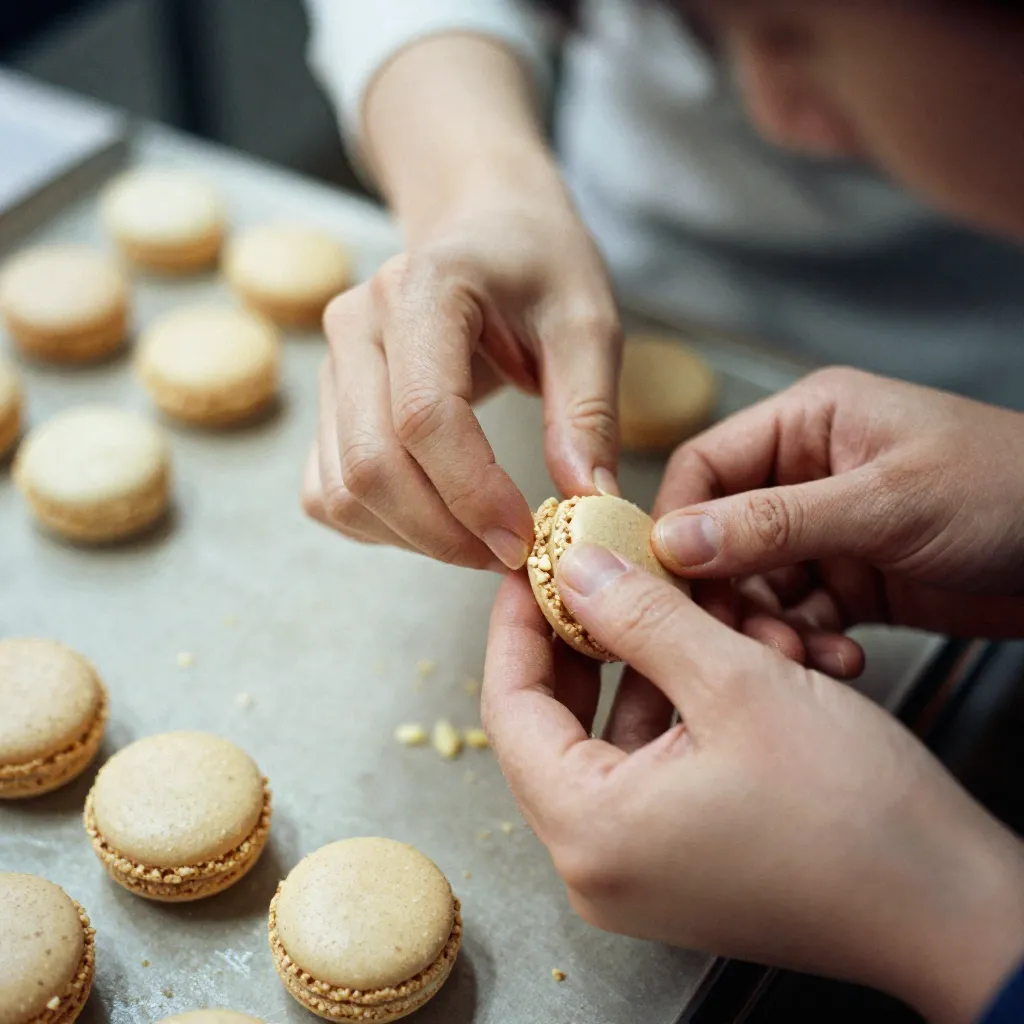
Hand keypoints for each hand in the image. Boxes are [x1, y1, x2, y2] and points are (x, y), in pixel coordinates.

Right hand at [303, 177, 619, 569]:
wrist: (483, 226)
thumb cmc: (538, 266)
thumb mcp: (588, 323)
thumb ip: (589, 411)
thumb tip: (588, 502)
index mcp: (422, 290)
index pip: (425, 415)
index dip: (473, 494)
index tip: (526, 538)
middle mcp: (357, 325)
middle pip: (371, 464)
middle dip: (443, 533)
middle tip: (511, 554)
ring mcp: (330, 366)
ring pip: (343, 489)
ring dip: (412, 538)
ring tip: (482, 540)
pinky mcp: (326, 405)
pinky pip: (327, 492)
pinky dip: (379, 527)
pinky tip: (438, 521)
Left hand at [482, 548, 1023, 1023]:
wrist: (948, 908)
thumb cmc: (858, 815)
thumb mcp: (737, 684)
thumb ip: (641, 618)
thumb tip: (574, 571)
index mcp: (591, 830)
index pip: (509, 707)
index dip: (517, 624)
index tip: (532, 567)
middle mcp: (597, 865)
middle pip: (551, 724)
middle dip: (576, 639)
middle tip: (587, 572)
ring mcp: (637, 870)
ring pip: (606, 739)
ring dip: (635, 668)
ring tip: (660, 603)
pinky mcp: (677, 864)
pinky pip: (644, 767)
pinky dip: (666, 708)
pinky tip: (701, 656)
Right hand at [651, 367, 1023, 641]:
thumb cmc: (1010, 491)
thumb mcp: (888, 502)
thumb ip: (775, 523)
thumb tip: (673, 543)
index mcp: (808, 423)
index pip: (705, 468)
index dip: (675, 526)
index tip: (667, 585)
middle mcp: (806, 472)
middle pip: (721, 535)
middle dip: (727, 594)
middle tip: (741, 641)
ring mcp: (828, 529)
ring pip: (757, 584)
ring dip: (768, 629)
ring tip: (799, 660)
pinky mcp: (851, 580)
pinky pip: (800, 616)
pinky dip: (808, 645)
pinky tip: (840, 662)